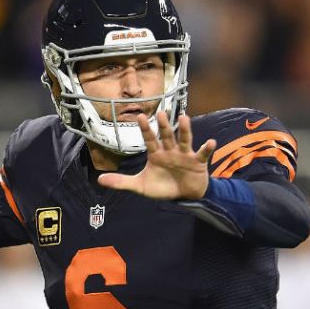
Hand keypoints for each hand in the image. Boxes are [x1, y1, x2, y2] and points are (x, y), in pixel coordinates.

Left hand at [98, 111, 216, 199]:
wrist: (184, 196)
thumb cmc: (163, 187)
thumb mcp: (140, 186)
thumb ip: (121, 182)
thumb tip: (100, 179)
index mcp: (156, 154)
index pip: (149, 139)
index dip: (144, 129)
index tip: (139, 116)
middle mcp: (170, 150)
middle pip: (166, 136)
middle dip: (163, 125)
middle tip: (160, 113)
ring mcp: (185, 154)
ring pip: (184, 140)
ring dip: (184, 130)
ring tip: (184, 118)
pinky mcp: (197, 162)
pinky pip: (203, 154)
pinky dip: (207, 148)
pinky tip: (210, 142)